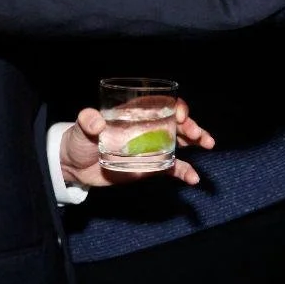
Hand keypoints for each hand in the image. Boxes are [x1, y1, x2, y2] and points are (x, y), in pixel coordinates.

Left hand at [60, 102, 214, 188]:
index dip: (174, 106)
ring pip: (181, 141)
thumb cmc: (78, 140)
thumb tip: (95, 120)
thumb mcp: (81, 128)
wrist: (75, 167)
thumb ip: (88, 122)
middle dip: (191, 124)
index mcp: (135, 114)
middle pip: (176, 122)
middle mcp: (148, 128)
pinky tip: (193, 178)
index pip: (160, 104)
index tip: (180, 114)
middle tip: (197, 133)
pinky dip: (185, 172)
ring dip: (197, 140)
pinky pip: (173, 167)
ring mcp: (152, 147)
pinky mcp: (151, 166)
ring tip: (208, 144)